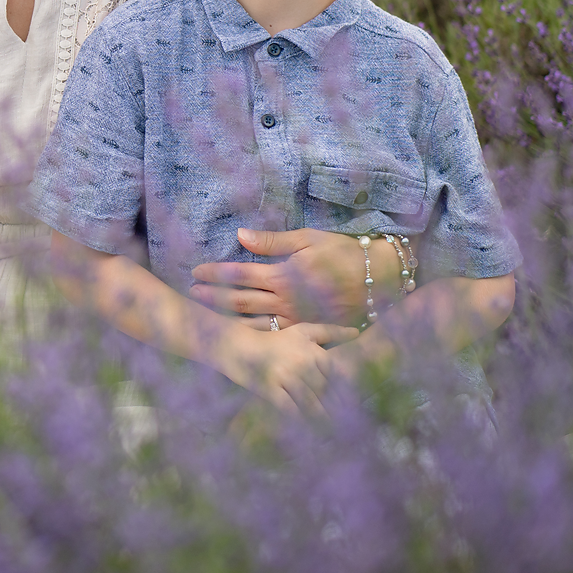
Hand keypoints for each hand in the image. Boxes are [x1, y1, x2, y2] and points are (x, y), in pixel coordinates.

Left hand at [188, 227, 387, 325]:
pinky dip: (255, 336)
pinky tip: (240, 337)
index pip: (240, 275)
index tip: (195, 272)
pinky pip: (277, 337)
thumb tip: (239, 235)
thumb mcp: (308, 240)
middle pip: (240, 302)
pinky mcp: (309, 333)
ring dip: (228, 320)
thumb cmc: (344, 254)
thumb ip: (272, 242)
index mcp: (284, 276)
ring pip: (255, 324)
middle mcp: (287, 302)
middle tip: (191, 296)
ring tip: (206, 318)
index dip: (215, 274)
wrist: (381, 280)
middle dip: (213, 299)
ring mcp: (297, 321)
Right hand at [211, 320, 360, 416]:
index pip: (336, 378)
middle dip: (334, 410)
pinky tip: (306, 431)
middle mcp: (302, 363)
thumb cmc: (275, 340)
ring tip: (329, 433)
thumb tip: (357, 333)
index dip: (344, 395)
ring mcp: (286, 376)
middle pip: (324, 393)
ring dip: (321, 419)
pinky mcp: (270, 389)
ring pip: (310, 403)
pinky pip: (290, 409)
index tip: (350, 409)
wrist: (238, 346)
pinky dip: (299, 421)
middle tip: (344, 427)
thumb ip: (330, 332)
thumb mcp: (303, 331)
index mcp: (314, 351)